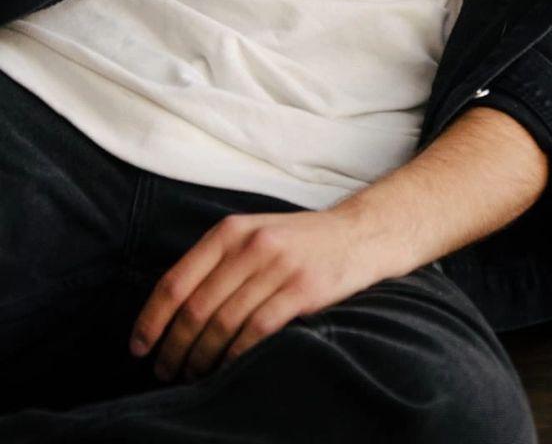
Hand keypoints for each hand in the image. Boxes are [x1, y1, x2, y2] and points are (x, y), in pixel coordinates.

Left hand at [128, 207, 384, 383]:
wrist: (357, 234)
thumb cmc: (297, 241)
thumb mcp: (253, 234)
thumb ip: (217, 261)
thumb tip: (170, 309)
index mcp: (231, 232)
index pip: (175, 281)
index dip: (151, 319)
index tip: (138, 347)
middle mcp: (251, 246)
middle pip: (195, 309)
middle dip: (173, 348)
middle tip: (164, 371)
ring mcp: (277, 267)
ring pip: (223, 324)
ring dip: (200, 358)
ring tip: (191, 375)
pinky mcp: (302, 290)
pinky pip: (255, 332)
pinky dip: (234, 357)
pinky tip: (226, 369)